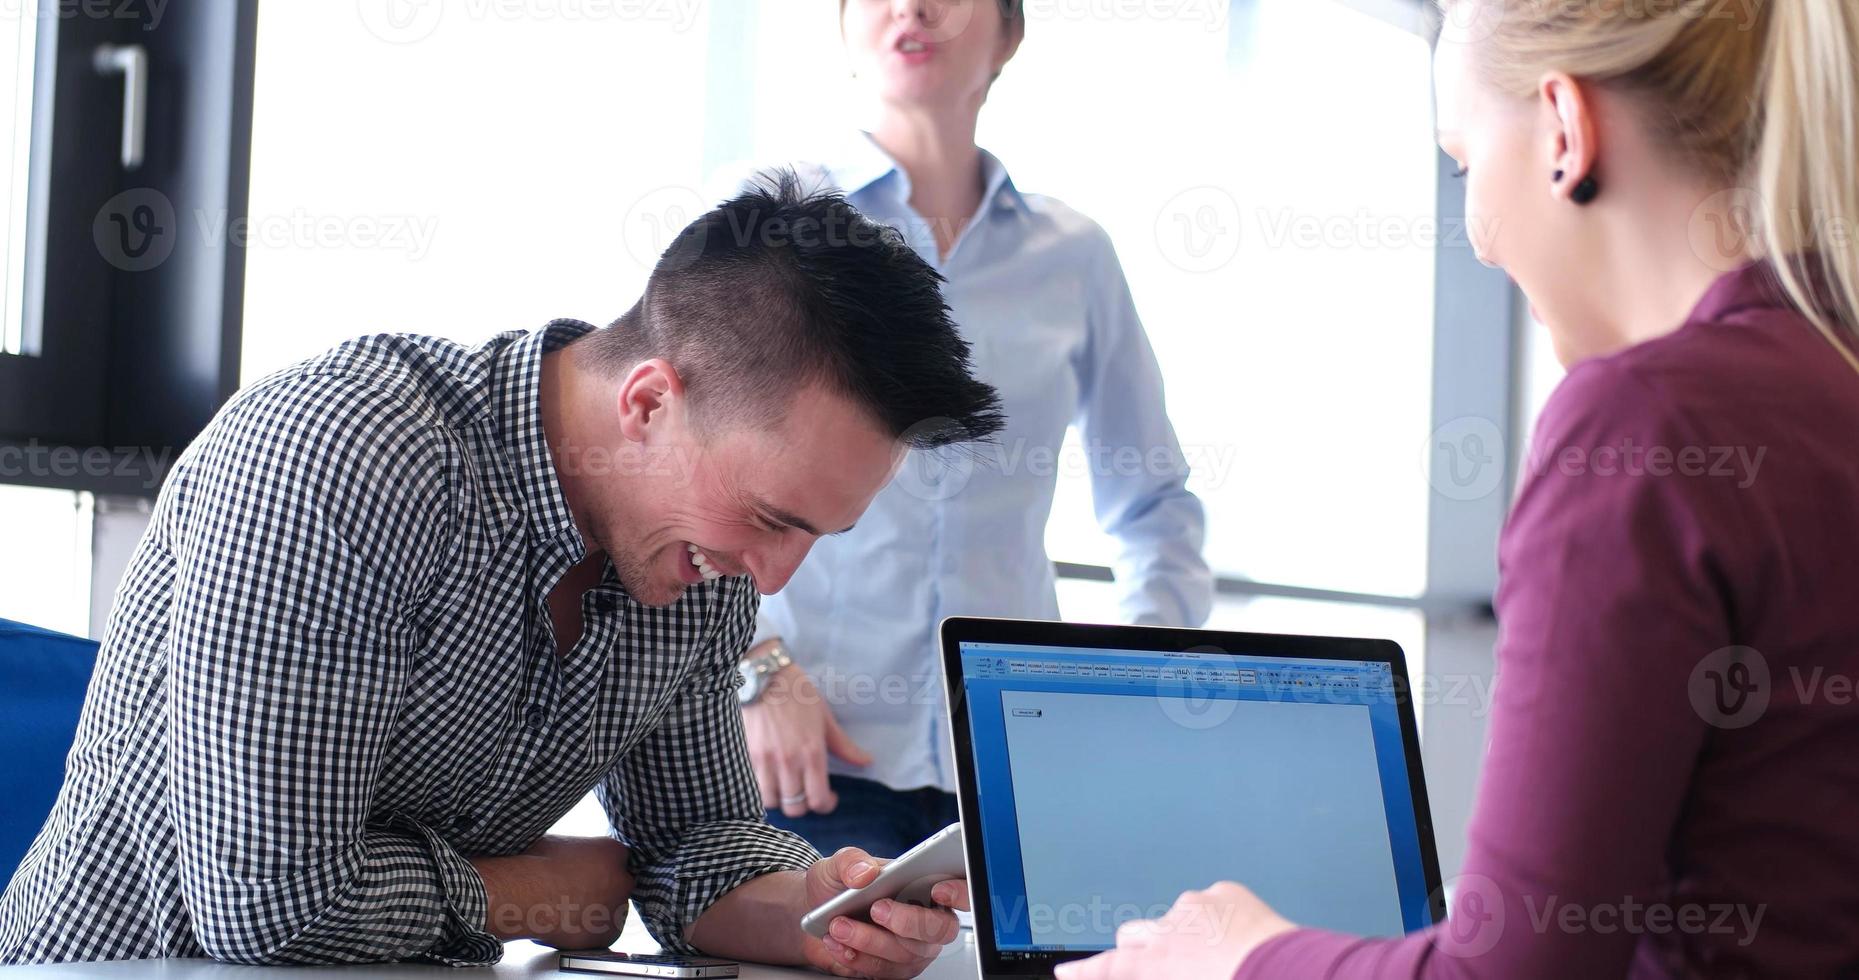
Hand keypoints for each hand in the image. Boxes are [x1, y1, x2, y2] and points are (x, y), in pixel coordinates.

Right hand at [473, 835, 633, 948]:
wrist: (525, 897)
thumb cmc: (535, 867)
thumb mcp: (561, 844)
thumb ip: (579, 852)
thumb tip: (573, 859)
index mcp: (612, 851)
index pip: (616, 859)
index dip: (597, 868)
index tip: (583, 875)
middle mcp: (622, 879)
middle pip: (617, 884)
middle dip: (601, 889)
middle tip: (575, 894)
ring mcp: (618, 907)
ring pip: (611, 910)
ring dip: (596, 911)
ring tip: (567, 911)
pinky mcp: (609, 934)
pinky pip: (603, 933)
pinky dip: (590, 932)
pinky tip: (570, 925)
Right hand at [743, 656, 872, 816]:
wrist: (763, 676)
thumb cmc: (797, 694)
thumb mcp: (825, 718)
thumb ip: (844, 746)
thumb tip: (866, 762)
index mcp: (812, 753)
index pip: (818, 799)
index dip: (826, 805)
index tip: (829, 798)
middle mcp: (788, 762)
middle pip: (795, 807)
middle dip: (804, 805)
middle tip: (807, 792)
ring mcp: (764, 761)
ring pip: (772, 802)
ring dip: (781, 799)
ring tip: (786, 787)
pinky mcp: (745, 756)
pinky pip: (752, 788)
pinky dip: (761, 790)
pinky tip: (768, 779)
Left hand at [802, 847, 969, 978]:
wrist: (810, 917)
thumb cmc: (834, 888)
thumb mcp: (836, 864)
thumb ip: (850, 861)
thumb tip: (865, 872)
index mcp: (923, 884)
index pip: (960, 889)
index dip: (960, 892)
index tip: (939, 890)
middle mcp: (924, 918)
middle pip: (940, 929)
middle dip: (909, 921)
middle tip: (877, 909)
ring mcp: (911, 947)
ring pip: (907, 954)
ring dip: (870, 940)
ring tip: (839, 925)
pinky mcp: (892, 969)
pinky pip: (884, 971)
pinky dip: (858, 958)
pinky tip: (837, 943)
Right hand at [1053, 883, 1294, 979]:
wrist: (1283, 971)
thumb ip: (1163, 974)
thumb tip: (1160, 970)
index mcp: (1156, 962)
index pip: (1108, 967)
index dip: (1084, 970)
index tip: (1066, 970)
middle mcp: (1168, 928)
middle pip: (1133, 933)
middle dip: (1139, 946)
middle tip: (1164, 964)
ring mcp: (1196, 905)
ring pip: (1179, 917)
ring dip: (1189, 932)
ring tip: (1222, 954)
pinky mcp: (1226, 892)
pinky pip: (1214, 902)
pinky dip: (1221, 917)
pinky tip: (1242, 936)